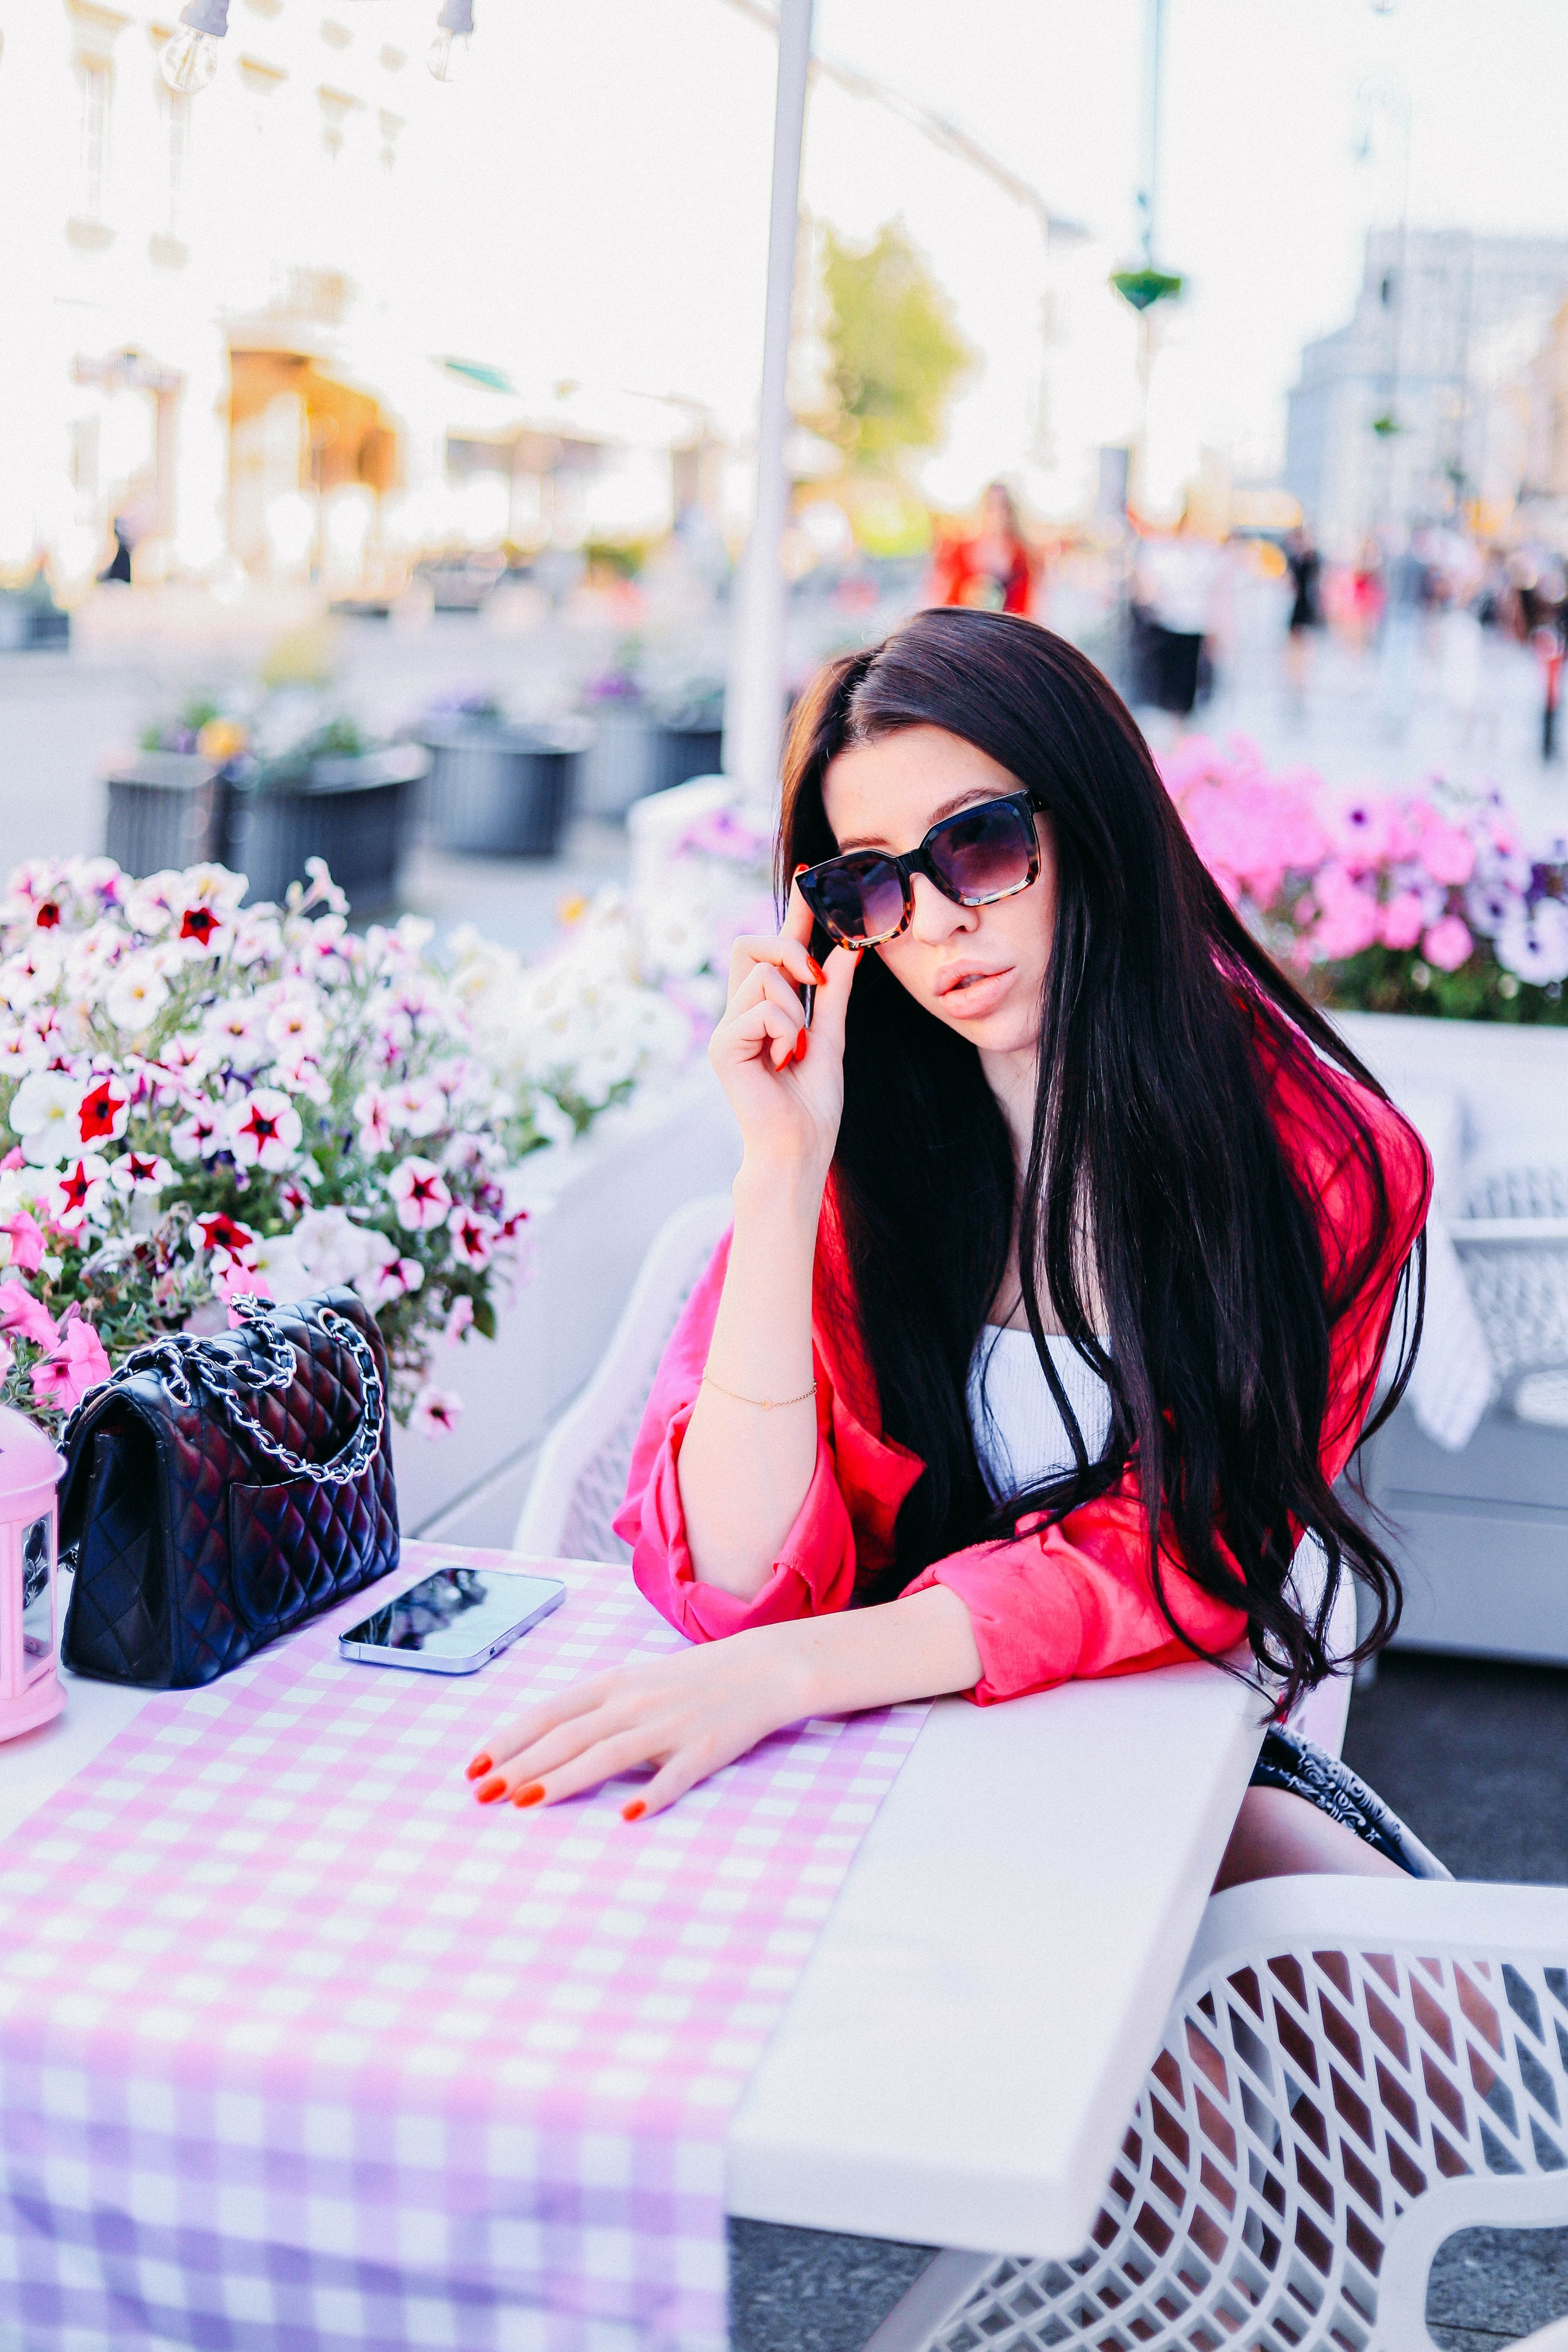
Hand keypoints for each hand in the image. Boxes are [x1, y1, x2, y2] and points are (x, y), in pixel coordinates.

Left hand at [464, 1622, 816, 1819]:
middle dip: (520, 1765)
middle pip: (568, 1735)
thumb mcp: (637, 1683)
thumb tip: (541, 1745)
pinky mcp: (706, 1748)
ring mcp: (670, 1725)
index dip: (510, 1739)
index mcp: (614, 1684)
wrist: (764, 1668)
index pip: (549, 1711)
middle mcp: (635, 1702)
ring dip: (563, 1779)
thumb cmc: (692, 1680)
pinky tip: (627, 1816)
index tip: (474, 1765)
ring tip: (524, 1803)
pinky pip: (674, 1775)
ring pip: (608, 1753)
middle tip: (481, 1794)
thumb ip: (594, 1710)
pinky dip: (651, 1794)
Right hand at [708, 883, 857, 1185]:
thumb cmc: (811, 1106)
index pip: (776, 948)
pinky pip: (764, 1009)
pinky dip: (786, 1033)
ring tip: (795, 1052)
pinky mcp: (722, 1044)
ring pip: (766, 977)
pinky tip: (783, 1062)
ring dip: (796, 1013)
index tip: (808, 873)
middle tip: (817, 980)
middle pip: (752, 943)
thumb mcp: (832, 1040)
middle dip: (788, 947)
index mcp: (766, 1009)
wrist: (799, 1148)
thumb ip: (835, 997)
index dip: (792, 911)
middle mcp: (740, 1011)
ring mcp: (727, 1027)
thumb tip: (849, 951)